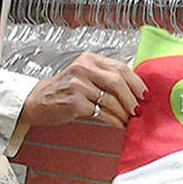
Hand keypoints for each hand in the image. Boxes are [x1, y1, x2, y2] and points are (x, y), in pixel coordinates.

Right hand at [19, 52, 145, 128]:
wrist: (37, 100)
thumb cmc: (64, 89)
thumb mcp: (84, 75)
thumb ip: (105, 76)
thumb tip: (135, 89)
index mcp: (89, 59)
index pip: (120, 67)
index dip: (136, 82)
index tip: (145, 94)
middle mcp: (83, 68)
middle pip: (118, 82)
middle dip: (132, 98)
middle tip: (139, 109)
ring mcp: (78, 84)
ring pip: (111, 99)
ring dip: (124, 112)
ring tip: (129, 119)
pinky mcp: (75, 101)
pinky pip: (101, 112)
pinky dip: (113, 120)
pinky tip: (118, 124)